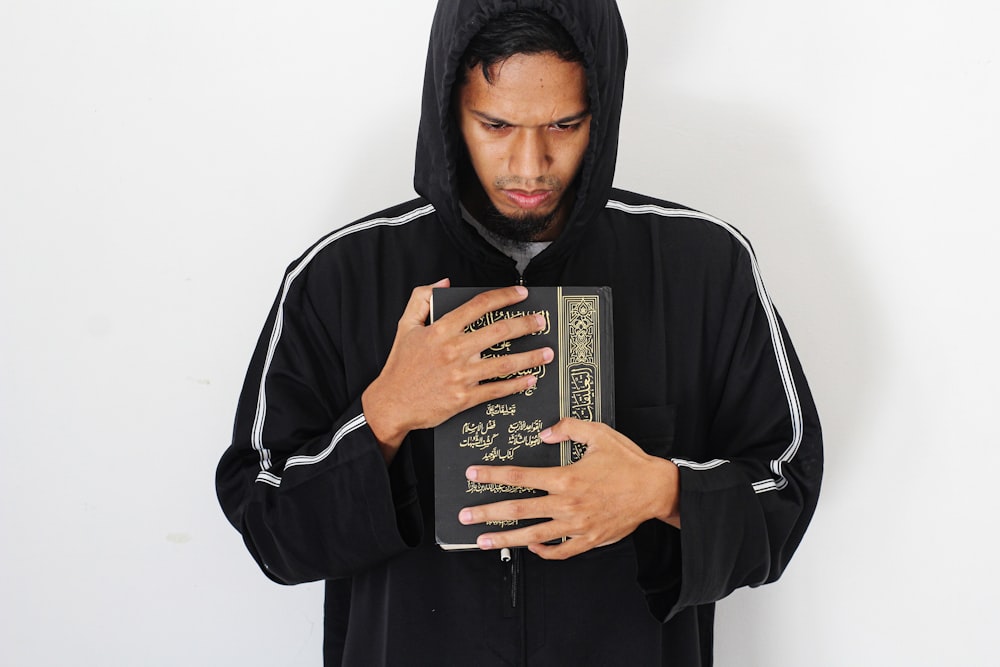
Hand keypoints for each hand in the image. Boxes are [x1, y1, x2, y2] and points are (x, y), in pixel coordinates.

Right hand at [362, 279, 553, 461]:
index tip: (521, 294)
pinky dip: (517, 384)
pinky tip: (531, 379)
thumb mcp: (405, 326)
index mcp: (440, 330)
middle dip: (525, 324)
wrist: (391, 404)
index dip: (504, 297)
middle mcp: (453, 351)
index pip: (479, 306)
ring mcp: (460, 375)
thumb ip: (421, 298)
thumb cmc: (399, 365)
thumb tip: (444, 282)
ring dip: (530, 357)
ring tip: (547, 353)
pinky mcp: (464, 398)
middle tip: (541, 321)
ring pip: (504, 363)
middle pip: (499, 332)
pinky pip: (497, 389)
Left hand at [457, 418, 680, 558]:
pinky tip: (531, 547)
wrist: (656, 490)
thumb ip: (568, 428)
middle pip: (518, 510)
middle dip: (487, 512)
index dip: (493, 476)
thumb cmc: (629, 461)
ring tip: (482, 541)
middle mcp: (567, 504)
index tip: (472, 475)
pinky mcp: (589, 539)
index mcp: (566, 477)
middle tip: (465, 517)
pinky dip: (543, 551)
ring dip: (505, 538)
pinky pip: (560, 550)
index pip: (520, 477)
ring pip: (533, 535)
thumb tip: (545, 433)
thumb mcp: (599, 433)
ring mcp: (577, 525)